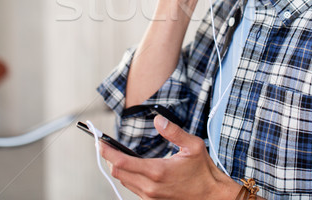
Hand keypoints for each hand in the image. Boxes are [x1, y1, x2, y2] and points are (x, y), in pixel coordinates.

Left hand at [99, 115, 240, 199]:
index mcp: (157, 171)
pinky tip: (130, 166)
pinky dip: (127, 176)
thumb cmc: (204, 172)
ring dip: (117, 167)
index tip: (99, 141)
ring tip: (114, 153)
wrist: (212, 197)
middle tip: (104, 144)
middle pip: (117, 173)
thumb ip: (174, 131)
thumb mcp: (193, 146)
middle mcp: (150, 187)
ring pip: (123, 181)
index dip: (107, 151)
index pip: (121, 162)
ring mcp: (150, 197)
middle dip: (108, 157)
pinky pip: (133, 188)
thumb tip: (157, 119)